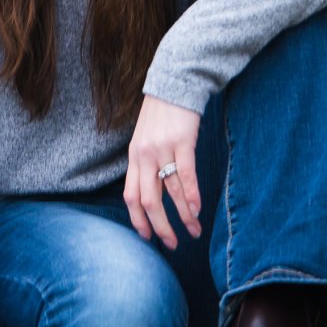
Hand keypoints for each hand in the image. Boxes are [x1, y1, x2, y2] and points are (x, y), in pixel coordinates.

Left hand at [124, 94, 203, 250]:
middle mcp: (144, 156)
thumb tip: (152, 191)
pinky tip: (196, 210)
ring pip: (170, 192)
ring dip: (182, 216)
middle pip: (147, 200)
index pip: (130, 196)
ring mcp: (162, 149)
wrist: (175, 83)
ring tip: (194, 231)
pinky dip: (191, 195)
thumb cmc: (162, 115)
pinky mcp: (181, 142)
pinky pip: (184, 174)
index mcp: (134, 157)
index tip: (148, 237)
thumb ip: (146, 163)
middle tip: (172, 244)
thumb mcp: (145, 139)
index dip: (138, 220)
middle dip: (160, 226)